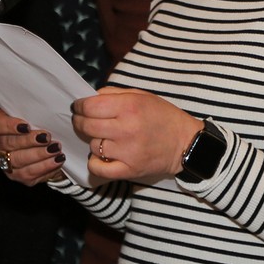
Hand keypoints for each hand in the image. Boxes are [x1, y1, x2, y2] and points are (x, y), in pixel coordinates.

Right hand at [0, 109, 65, 186]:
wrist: (49, 148)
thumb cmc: (40, 127)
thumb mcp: (36, 116)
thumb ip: (34, 112)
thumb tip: (46, 106)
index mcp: (0, 126)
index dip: (10, 126)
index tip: (27, 126)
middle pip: (8, 143)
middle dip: (29, 141)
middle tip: (47, 137)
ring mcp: (6, 162)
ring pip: (18, 160)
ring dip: (39, 154)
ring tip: (55, 149)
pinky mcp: (17, 176)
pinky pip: (28, 174)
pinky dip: (44, 167)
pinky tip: (56, 160)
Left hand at [72, 88, 201, 183]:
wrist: (185, 142)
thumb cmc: (163, 116)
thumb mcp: (142, 95)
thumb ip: (114, 94)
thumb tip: (89, 98)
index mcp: (129, 106)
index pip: (89, 106)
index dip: (79, 106)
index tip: (79, 107)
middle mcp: (126, 128)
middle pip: (87, 126)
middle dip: (79, 121)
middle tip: (82, 120)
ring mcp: (127, 151)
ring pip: (93, 145)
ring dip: (93, 140)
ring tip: (103, 137)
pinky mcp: (129, 170)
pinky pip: (98, 169)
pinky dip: (94, 163)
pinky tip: (100, 156)